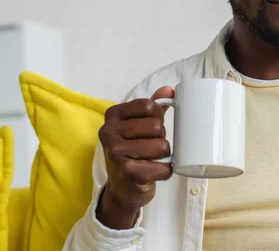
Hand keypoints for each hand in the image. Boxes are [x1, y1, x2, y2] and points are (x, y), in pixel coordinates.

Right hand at [96, 86, 174, 228]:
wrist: (121, 188)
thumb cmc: (132, 151)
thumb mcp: (137, 125)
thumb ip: (152, 106)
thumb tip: (169, 90)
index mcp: (112, 115)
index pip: (149, 106)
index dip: (158, 116)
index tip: (151, 127)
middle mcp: (109, 132)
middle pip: (156, 126)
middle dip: (161, 137)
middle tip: (151, 147)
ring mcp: (116, 153)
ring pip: (162, 146)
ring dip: (164, 155)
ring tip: (152, 159)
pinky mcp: (128, 173)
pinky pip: (164, 167)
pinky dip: (166, 171)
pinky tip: (154, 172)